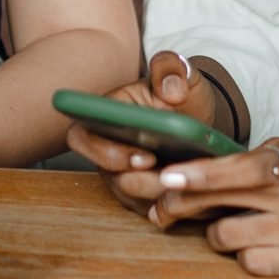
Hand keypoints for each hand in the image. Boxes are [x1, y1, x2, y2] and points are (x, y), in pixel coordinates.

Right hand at [63, 51, 218, 205]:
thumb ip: (171, 70)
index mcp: (105, 117)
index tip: (143, 156)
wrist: (197, 120)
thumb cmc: (181, 96)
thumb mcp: (181, 75)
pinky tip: (195, 191)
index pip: (81, 137)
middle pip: (111, 176)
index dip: (104, 152)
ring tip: (190, 183)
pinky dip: (173, 202)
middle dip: (143, 180)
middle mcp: (106, 149)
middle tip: (172, 175)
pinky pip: (150, 209)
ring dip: (161, 193)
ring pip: (132, 196)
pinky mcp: (140, 196)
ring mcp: (122, 175)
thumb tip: (171, 88)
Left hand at [141, 137, 278, 274]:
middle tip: (162, 209)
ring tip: (228, 228)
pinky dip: (248, 258)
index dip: (187, 174)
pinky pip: (256, 265)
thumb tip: (237, 164)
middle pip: (214, 201)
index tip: (160, 177)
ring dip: (218, 233)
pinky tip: (259, 249)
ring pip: (226, 237)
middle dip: (179, 205)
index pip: (224, 166)